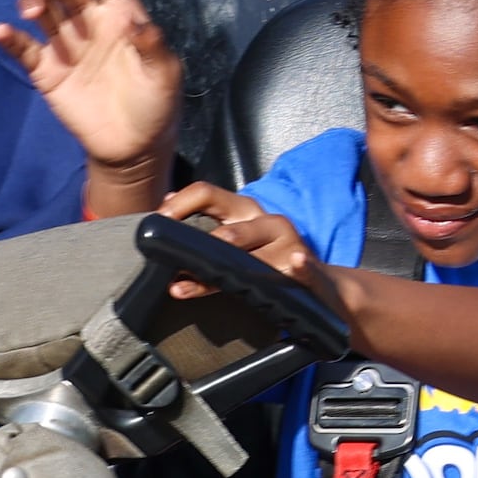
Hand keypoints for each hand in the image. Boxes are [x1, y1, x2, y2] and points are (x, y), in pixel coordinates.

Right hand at [0, 0, 181, 216]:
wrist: (132, 148)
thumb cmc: (155, 105)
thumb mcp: (165, 75)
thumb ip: (153, 47)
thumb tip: (138, 22)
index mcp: (121, 15)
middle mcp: (90, 23)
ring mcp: (66, 46)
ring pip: (44, 11)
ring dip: (34, 1)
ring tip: (32, 8)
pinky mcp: (48, 72)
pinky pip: (25, 49)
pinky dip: (11, 38)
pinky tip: (1, 32)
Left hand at [157, 183, 338, 312]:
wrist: (320, 283)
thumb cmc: (269, 255)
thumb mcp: (239, 233)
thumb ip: (205, 219)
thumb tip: (167, 199)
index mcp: (245, 210)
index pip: (206, 194)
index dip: (179, 205)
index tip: (157, 222)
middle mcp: (267, 222)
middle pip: (228, 230)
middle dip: (201, 246)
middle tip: (174, 262)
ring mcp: (288, 246)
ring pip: (252, 257)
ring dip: (223, 271)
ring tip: (194, 282)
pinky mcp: (307, 270)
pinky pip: (306, 267)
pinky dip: (303, 265)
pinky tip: (297, 262)